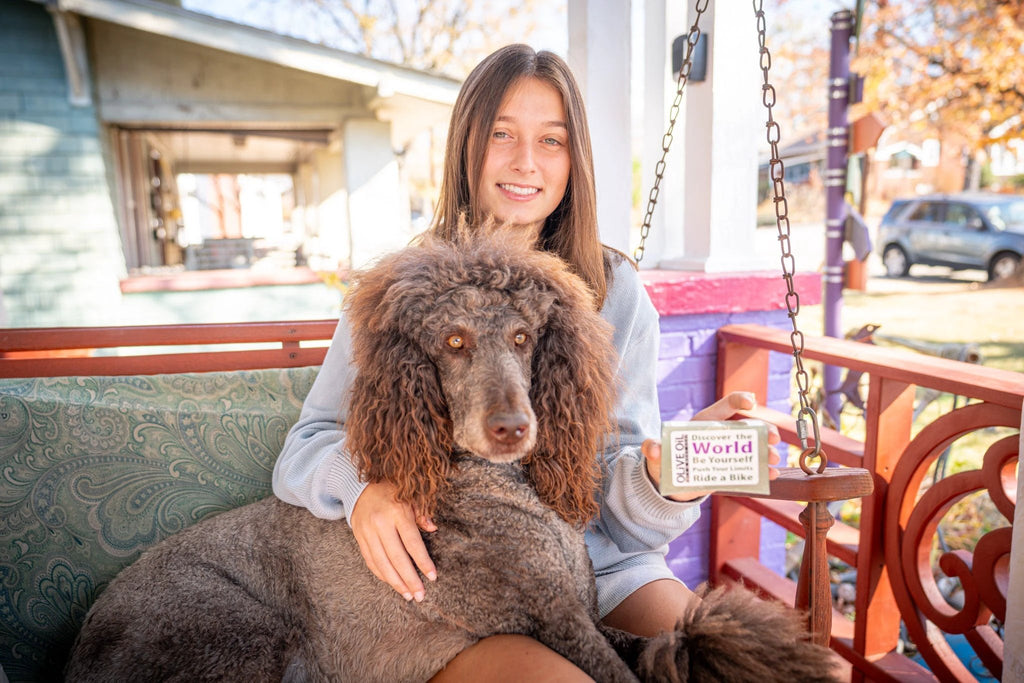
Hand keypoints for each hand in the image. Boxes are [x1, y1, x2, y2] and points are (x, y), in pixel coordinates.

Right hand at [349, 481, 437, 601]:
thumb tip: (434, 529)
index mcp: (397, 512)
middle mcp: (380, 523)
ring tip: (408, 595)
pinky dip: (382, 574)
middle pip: (397, 557)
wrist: (360, 487)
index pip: (412, 543)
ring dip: (396, 582)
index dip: (423, 562)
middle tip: (420, 595)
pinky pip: (371, 561)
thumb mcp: (410, 497)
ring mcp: (367, 532)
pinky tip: (393, 583)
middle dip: (409, 579)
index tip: (433, 577)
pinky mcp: (358, 538)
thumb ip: (422, 514)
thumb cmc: (392, 492)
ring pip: (382, 563)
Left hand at [642, 392, 781, 500]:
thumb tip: (651, 447)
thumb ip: (654, 448)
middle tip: (774, 437)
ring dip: (767, 450)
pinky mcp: (730, 471)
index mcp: (704, 423)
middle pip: (746, 426)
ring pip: (753, 447)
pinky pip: (750, 469)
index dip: (738, 400)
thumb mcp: (658, 454)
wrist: (668, 483)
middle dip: (763, 429)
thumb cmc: (664, 460)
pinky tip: (773, 475)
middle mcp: (720, 435)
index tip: (751, 402)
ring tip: (774, 458)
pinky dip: (763, 472)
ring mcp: (727, 452)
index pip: (724, 406)